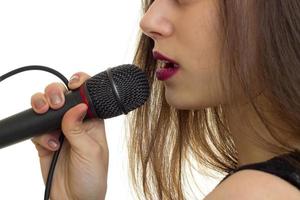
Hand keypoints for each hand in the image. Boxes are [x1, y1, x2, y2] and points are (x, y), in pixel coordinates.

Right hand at [31, 72, 107, 199]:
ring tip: (44, 114)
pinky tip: (50, 146)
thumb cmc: (92, 178)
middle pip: (62, 97)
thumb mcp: (91, 151)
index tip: (73, 83)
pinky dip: (38, 133)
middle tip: (55, 103)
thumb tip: (76, 106)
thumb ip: (80, 128)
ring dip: (41, 106)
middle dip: (55, 93)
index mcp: (93, 122)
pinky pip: (36, 129)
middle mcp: (76, 123)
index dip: (80, 84)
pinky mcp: (45, 142)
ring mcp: (59, 131)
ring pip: (46, 109)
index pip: (86, 95)